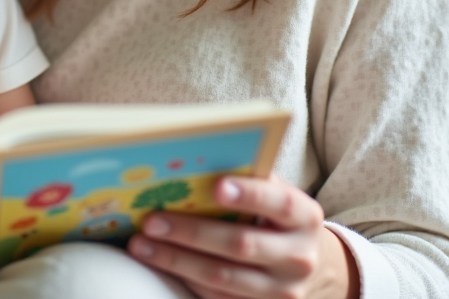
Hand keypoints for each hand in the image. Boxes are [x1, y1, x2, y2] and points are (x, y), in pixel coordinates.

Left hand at [127, 176, 357, 298]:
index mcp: (304, 217)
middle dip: (191, 232)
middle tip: (152, 221)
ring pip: (222, 278)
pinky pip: (217, 297)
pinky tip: (158, 262)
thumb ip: (249, 180)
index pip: (279, 203)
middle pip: (241, 245)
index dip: (249, 195)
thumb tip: (194, 162)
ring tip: (142, 244)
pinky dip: (184, 278)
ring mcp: (281, 291)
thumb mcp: (276, 196)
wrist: (306, 264)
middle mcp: (298, 257)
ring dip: (176, 260)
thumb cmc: (277, 219)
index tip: (215, 187)